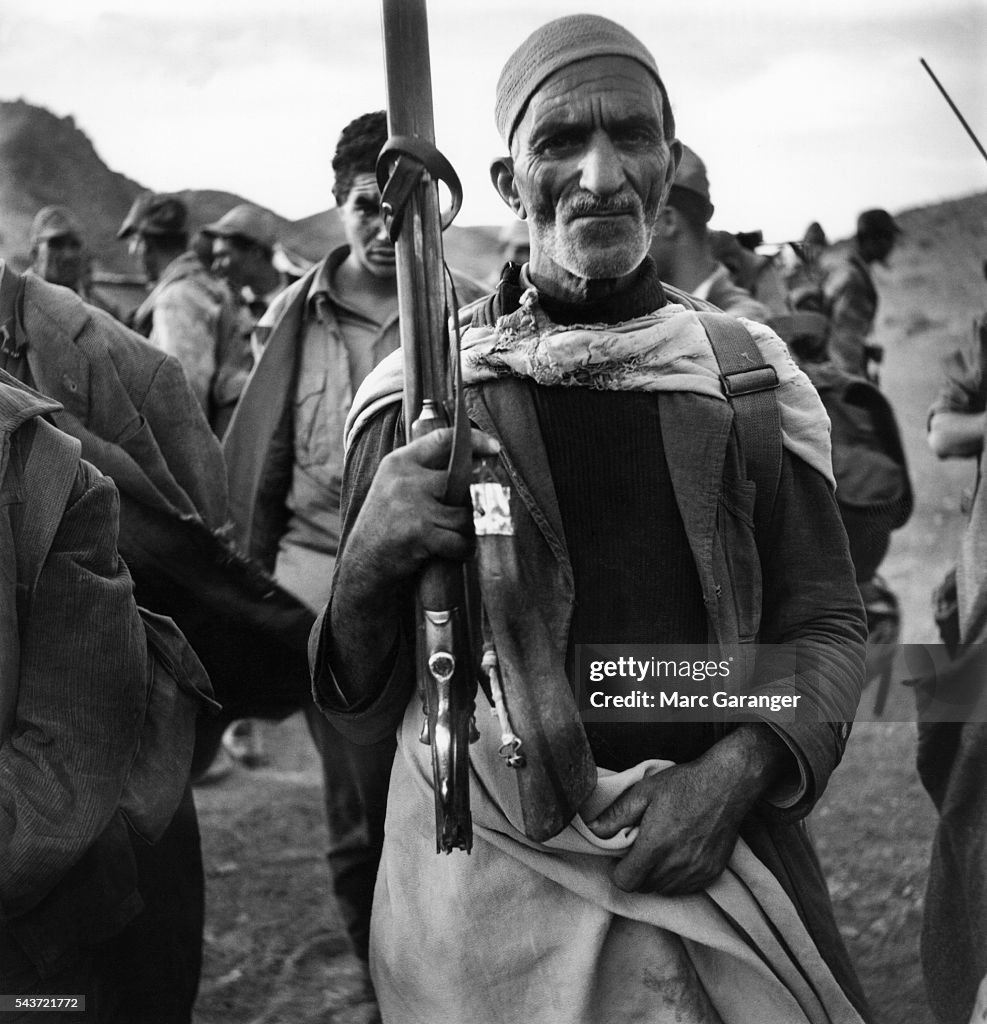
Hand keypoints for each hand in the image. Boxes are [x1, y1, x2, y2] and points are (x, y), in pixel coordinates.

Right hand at [327, 427, 499, 703]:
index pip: (442, 439)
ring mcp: (413, 505)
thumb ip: (423, 472)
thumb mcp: (393, 487)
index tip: (495, 448)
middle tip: (464, 516)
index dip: (474, 440)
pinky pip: (460, 540)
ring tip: (453, 538)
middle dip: (469, 502)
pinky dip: (462, 550)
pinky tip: (452, 553)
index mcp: (399, 463)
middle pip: (461, 481)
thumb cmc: (385, 525)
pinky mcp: (421, 533)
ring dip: (465, 530)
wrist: (363, 563)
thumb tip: (474, 463)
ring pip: (464, 514)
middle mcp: (405, 479)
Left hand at [585, 725, 789, 894]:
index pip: (625, 882)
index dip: (619, 870)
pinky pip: (686, 888)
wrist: (726, 785)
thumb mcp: (644, 791)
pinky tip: (679, 853)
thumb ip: (616, 815)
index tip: (623, 855)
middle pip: (644, 887)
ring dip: (657, 876)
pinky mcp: (711, 874)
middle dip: (637, 871)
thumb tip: (592, 829)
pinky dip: (678, 877)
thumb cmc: (683, 785)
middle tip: (642, 847)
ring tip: (662, 848)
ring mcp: (696, 872)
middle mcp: (676, 866)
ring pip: (664, 890)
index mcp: (655, 846)